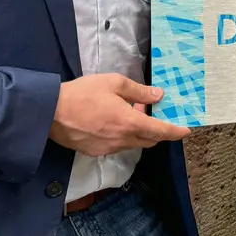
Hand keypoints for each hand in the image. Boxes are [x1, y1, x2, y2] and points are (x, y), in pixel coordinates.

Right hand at [49, 73, 190, 155]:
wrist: (49, 112)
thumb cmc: (82, 94)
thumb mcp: (113, 83)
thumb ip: (138, 91)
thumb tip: (158, 96)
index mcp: (129, 123)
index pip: (160, 131)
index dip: (175, 132)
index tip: (186, 130)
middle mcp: (122, 140)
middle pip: (149, 140)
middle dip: (156, 130)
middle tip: (150, 113)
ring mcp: (108, 149)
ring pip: (133, 144)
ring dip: (138, 132)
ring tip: (128, 113)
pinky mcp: (95, 152)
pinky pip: (117, 146)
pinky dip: (122, 137)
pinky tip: (112, 122)